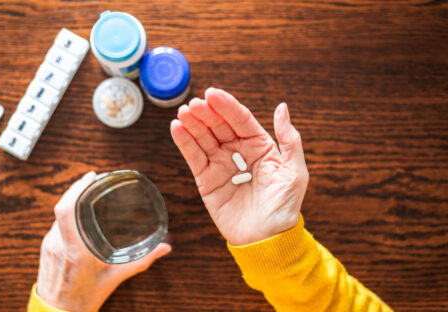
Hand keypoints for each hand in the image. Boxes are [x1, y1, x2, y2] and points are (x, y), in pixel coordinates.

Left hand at [36, 171, 170, 311]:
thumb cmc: (83, 299)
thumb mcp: (115, 278)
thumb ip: (141, 262)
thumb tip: (164, 249)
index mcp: (74, 249)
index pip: (66, 209)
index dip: (77, 188)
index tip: (91, 177)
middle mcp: (57, 243)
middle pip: (63, 206)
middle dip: (78, 189)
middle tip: (94, 180)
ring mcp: (48, 244)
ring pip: (58, 214)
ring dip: (72, 201)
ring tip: (88, 193)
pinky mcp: (45, 247)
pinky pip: (55, 223)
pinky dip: (68, 214)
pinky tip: (79, 213)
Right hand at [170, 88, 308, 245]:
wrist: (267, 239)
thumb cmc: (284, 206)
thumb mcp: (294, 171)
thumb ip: (288, 139)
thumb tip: (281, 107)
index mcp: (260, 146)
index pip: (241, 120)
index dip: (227, 106)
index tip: (213, 93)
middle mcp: (238, 152)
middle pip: (219, 126)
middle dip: (207, 113)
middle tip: (195, 104)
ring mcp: (220, 165)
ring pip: (204, 138)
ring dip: (193, 124)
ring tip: (184, 113)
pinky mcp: (206, 179)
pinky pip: (194, 157)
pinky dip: (184, 142)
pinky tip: (177, 128)